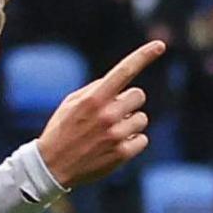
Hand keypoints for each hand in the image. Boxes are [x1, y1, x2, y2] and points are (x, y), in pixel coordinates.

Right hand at [37, 40, 164, 187]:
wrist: (52, 167)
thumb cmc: (62, 131)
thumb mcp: (71, 103)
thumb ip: (96, 90)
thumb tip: (120, 82)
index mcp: (93, 98)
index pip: (124, 71)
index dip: (144, 56)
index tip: (160, 46)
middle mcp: (107, 114)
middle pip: (138, 95)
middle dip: (129, 102)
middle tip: (113, 113)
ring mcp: (115, 135)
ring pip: (142, 119)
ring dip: (130, 123)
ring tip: (109, 133)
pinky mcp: (121, 153)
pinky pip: (142, 140)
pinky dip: (132, 142)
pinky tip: (114, 146)